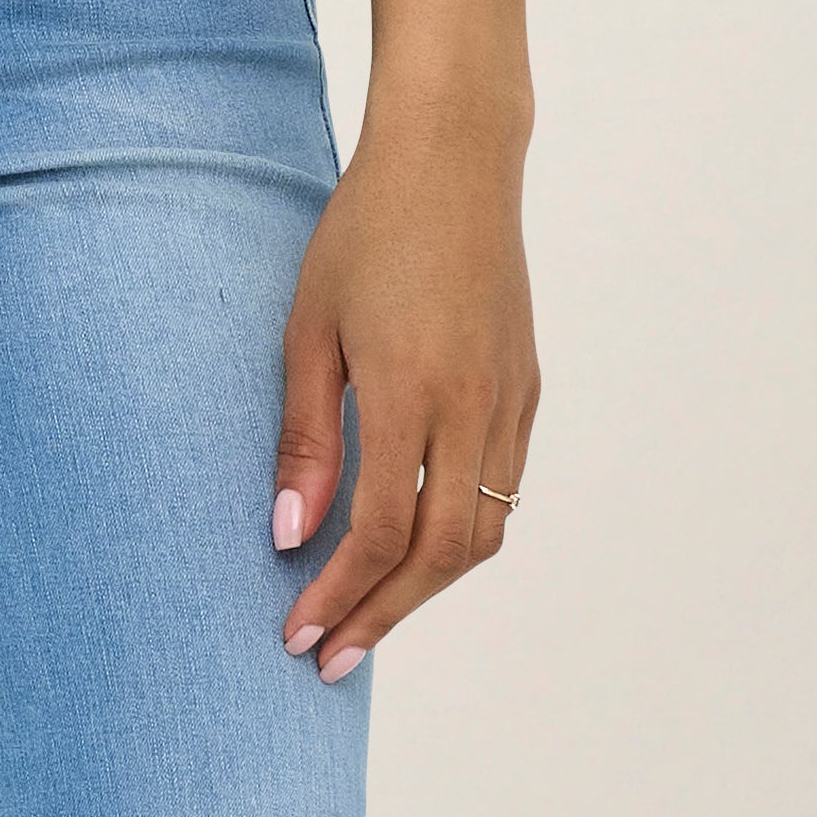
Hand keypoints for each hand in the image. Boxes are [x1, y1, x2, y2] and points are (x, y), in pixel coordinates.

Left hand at [267, 92, 538, 679]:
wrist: (453, 158)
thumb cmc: (366, 231)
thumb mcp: (310, 326)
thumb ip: (304, 435)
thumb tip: (290, 534)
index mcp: (412, 390)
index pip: (380, 531)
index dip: (340, 594)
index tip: (299, 635)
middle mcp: (474, 406)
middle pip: (440, 554)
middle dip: (384, 615)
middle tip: (331, 658)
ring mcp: (510, 400)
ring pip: (483, 532)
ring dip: (427, 586)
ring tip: (369, 613)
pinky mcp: (527, 387)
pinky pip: (502, 489)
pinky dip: (461, 534)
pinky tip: (416, 543)